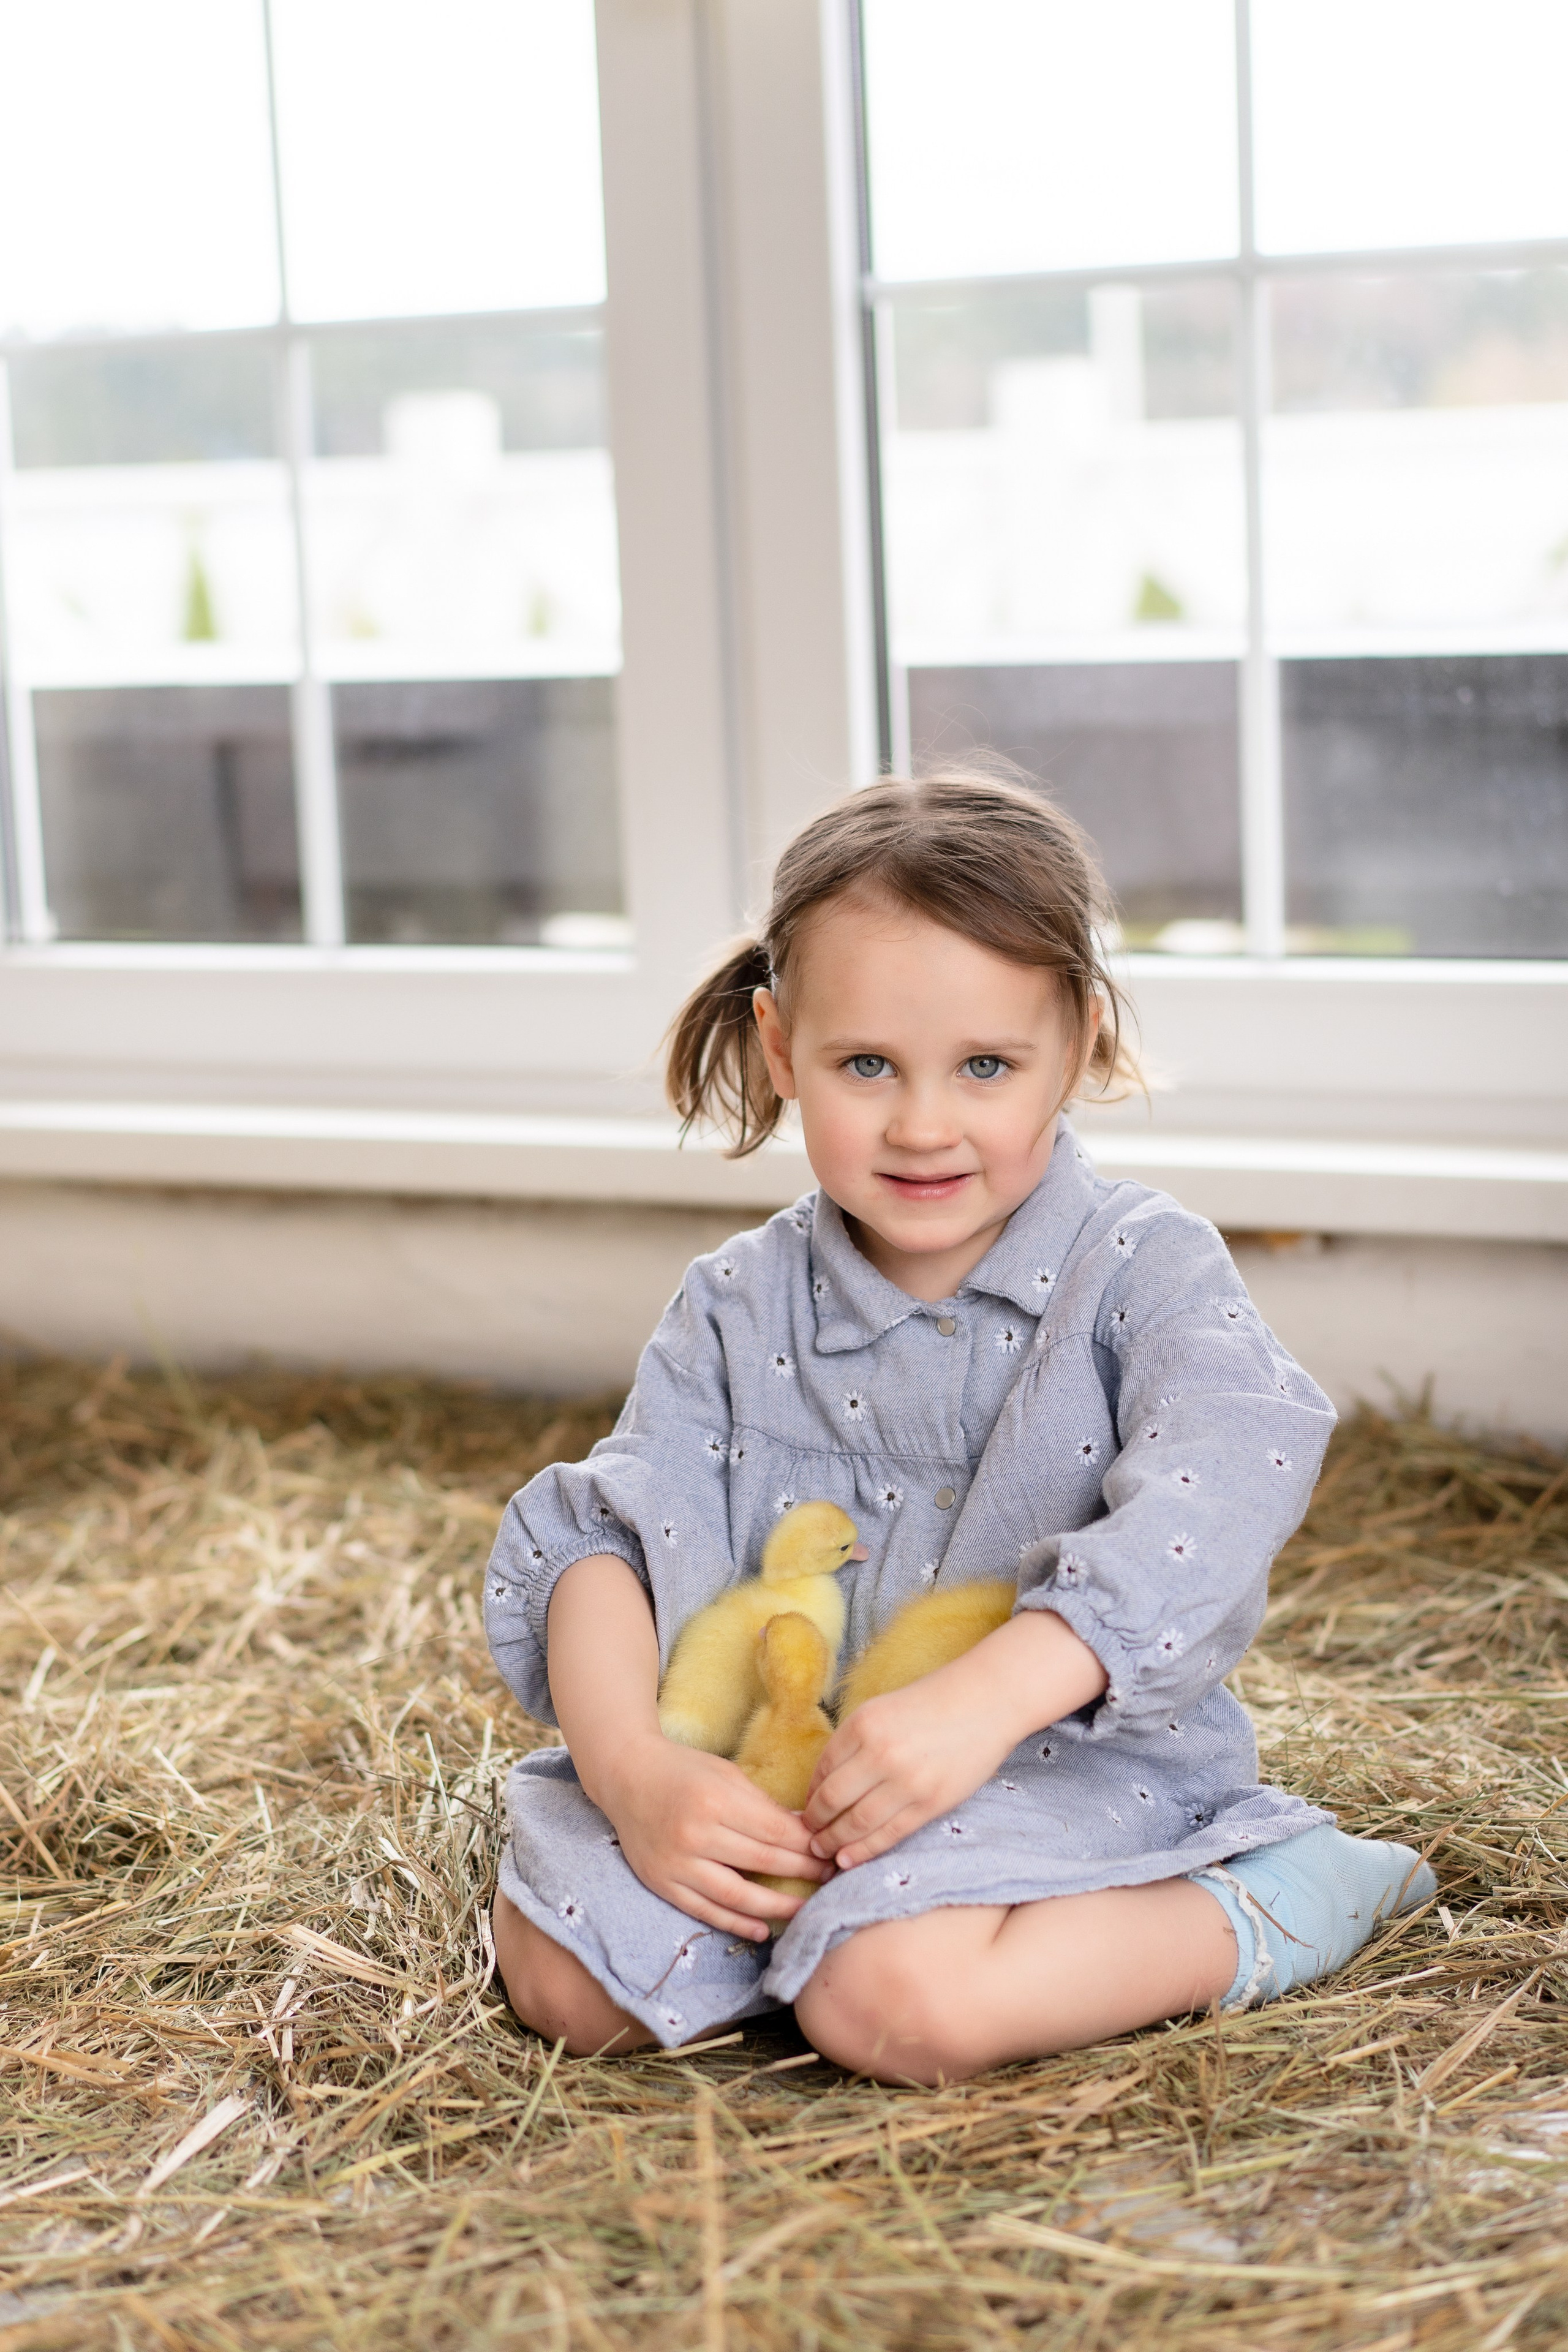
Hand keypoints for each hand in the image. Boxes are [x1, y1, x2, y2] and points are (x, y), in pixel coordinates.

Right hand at [598, 1730, 831, 1939]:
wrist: (626, 1777)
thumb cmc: (683, 1770)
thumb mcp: (727, 1775)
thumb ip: (764, 1806)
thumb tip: (807, 1833)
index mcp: (716, 1801)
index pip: (775, 1832)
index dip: (808, 1847)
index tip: (831, 1853)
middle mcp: (695, 1835)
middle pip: (762, 1863)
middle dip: (802, 1873)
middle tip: (830, 1880)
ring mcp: (676, 1864)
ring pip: (736, 1896)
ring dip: (775, 1907)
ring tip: (804, 1912)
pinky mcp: (662, 1884)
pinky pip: (705, 1911)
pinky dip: (735, 1923)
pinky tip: (761, 1929)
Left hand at [803, 1608, 1107, 1870]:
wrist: (984, 1702)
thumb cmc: (929, 1703)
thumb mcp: (880, 1710)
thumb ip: (851, 1743)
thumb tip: (823, 1784)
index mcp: (862, 1725)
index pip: (822, 1769)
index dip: (810, 1794)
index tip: (806, 1809)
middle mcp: (880, 1753)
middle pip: (832, 1800)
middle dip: (815, 1823)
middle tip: (808, 1836)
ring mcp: (907, 1781)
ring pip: (857, 1823)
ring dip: (834, 1841)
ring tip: (823, 1851)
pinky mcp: (931, 1803)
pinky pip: (889, 1834)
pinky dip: (864, 1851)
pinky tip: (848, 1859)